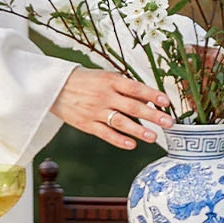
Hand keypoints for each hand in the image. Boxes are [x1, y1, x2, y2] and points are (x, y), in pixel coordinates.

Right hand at [53, 68, 175, 150]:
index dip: (151, 95)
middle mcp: (104, 96)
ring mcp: (95, 111)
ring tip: (154, 137)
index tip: (166, 101)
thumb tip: (149, 99)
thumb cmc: (86, 81)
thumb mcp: (106, 78)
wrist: (54, 87)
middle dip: (153, 115)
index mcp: (110, 80)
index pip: (135, 88)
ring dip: (138, 130)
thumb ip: (127, 88)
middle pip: (132, 106)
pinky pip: (105, 133)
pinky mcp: (87, 124)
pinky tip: (132, 144)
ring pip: (120, 122)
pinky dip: (118, 140)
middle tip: (169, 122)